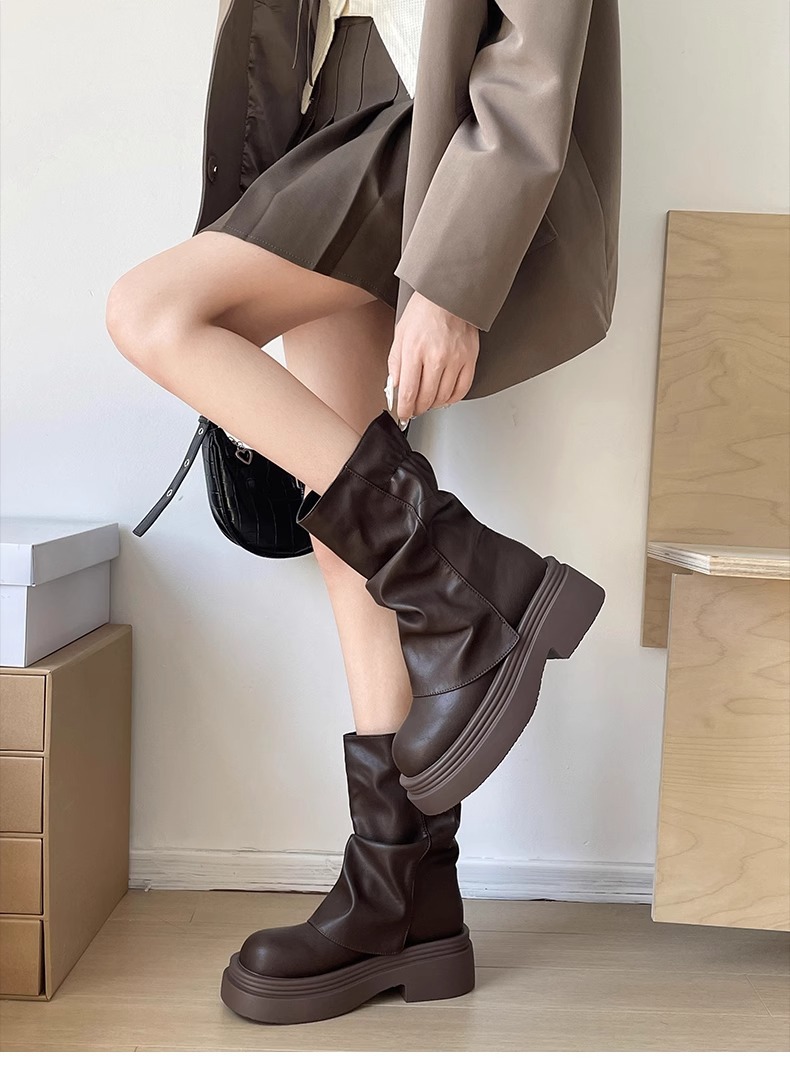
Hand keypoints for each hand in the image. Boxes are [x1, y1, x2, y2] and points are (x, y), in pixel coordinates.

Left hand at [387, 293, 478, 423]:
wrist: (449, 294)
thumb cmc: (424, 310)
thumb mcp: (400, 334)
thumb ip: (396, 363)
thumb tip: (395, 386)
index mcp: (415, 350)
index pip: (409, 392)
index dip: (405, 409)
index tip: (404, 413)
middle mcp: (436, 357)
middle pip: (426, 398)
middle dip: (418, 409)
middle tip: (414, 409)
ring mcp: (455, 359)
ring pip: (444, 397)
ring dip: (433, 404)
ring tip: (428, 402)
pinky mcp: (470, 359)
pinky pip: (462, 389)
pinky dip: (452, 399)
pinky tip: (445, 397)